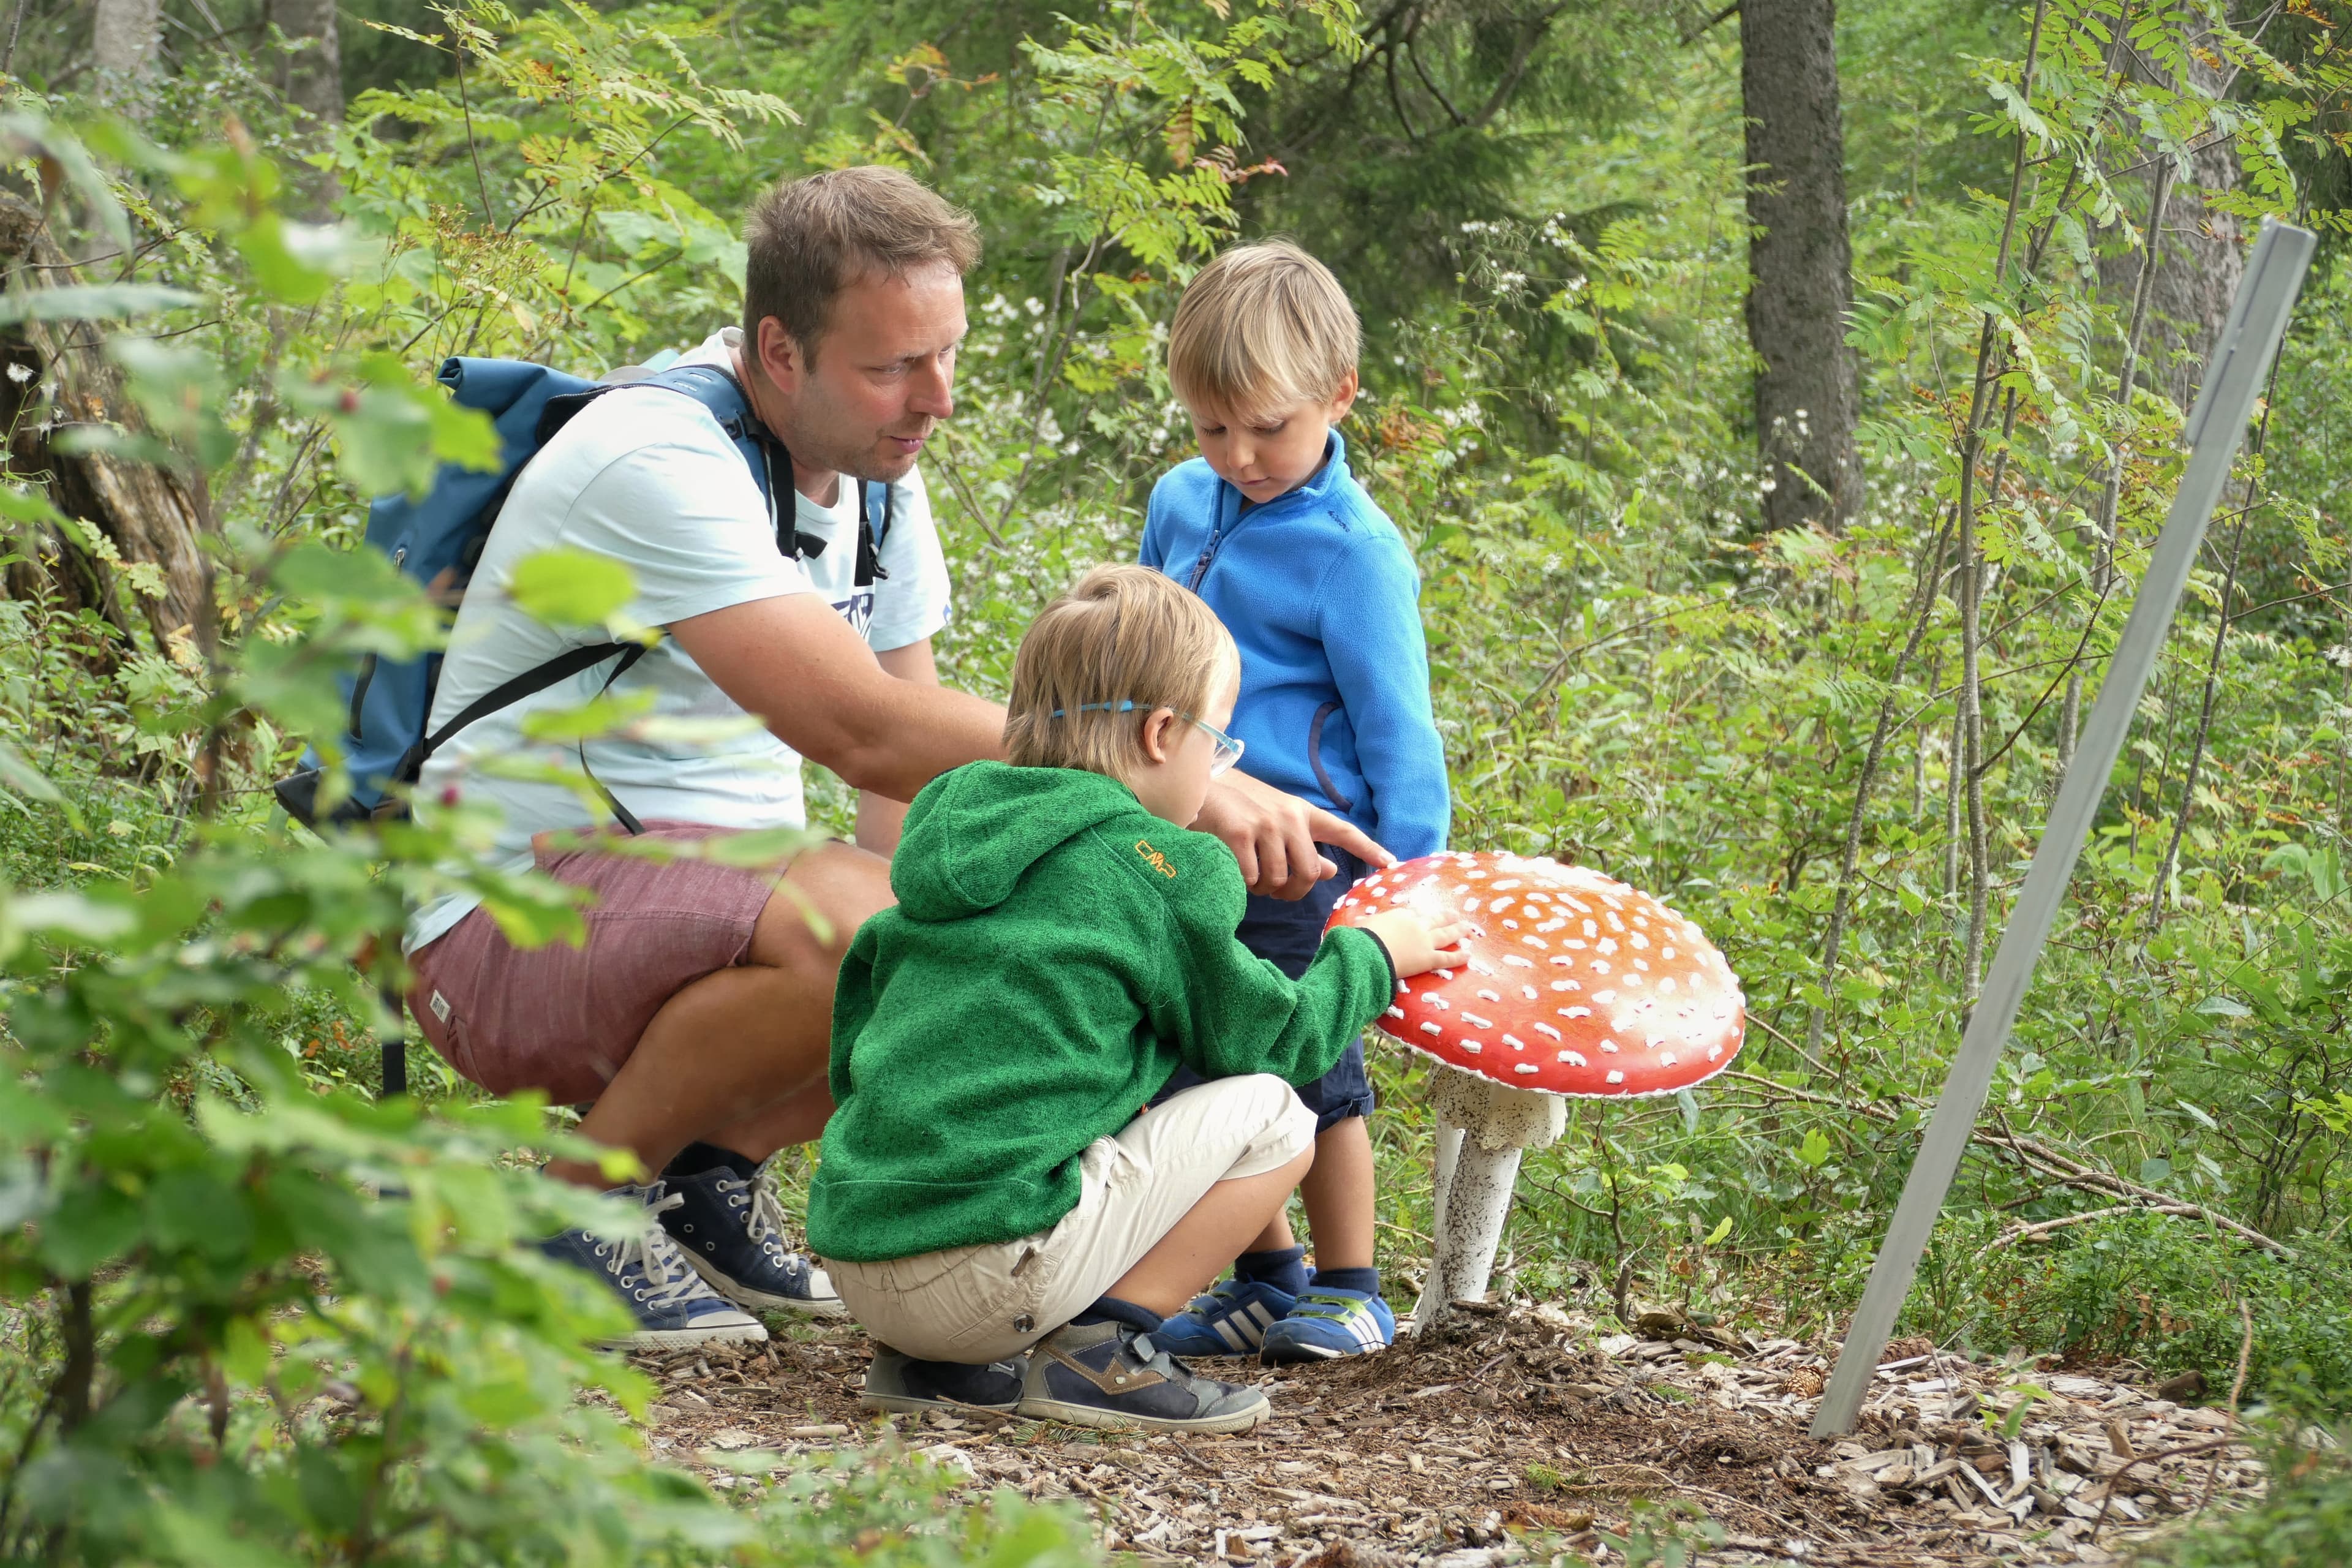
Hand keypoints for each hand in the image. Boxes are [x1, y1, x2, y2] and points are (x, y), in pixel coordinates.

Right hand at [1192, 770, 1393, 899]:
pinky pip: (1252, 878)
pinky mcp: (1239, 834)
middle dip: (1294, 891)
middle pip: (1308, 872)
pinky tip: (1236, 871)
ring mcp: (1264, 825)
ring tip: (1253, 878)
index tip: (1390, 863)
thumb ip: (1305, 846)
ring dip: (1264, 889)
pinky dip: (1244, 884)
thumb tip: (1332, 870)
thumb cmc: (1242, 809)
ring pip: (1278, 879)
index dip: (1368, 848)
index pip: (1342, 830)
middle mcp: (1288, 817)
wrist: (1201, 788)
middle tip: (1280, 892)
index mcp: (1302, 813)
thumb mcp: (1279, 821)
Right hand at [1357, 908, 1467, 977]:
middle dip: (1446, 916)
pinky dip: (1458, 957)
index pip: (1414, 912)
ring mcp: (1424, 941)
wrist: (1369, 953)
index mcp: (1399, 915)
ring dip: (1458, 931)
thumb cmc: (1361, 939)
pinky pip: (1447, 958)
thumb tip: (1357, 922)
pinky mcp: (1428, 959)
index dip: (1422, 913)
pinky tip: (1468, 955)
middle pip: (1435, 919)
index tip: (1425, 913)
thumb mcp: (1360, 925)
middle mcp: (1416, 925)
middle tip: (1455, 914)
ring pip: (1446, 935)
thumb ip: (1363, 923)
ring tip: (1468, 928)